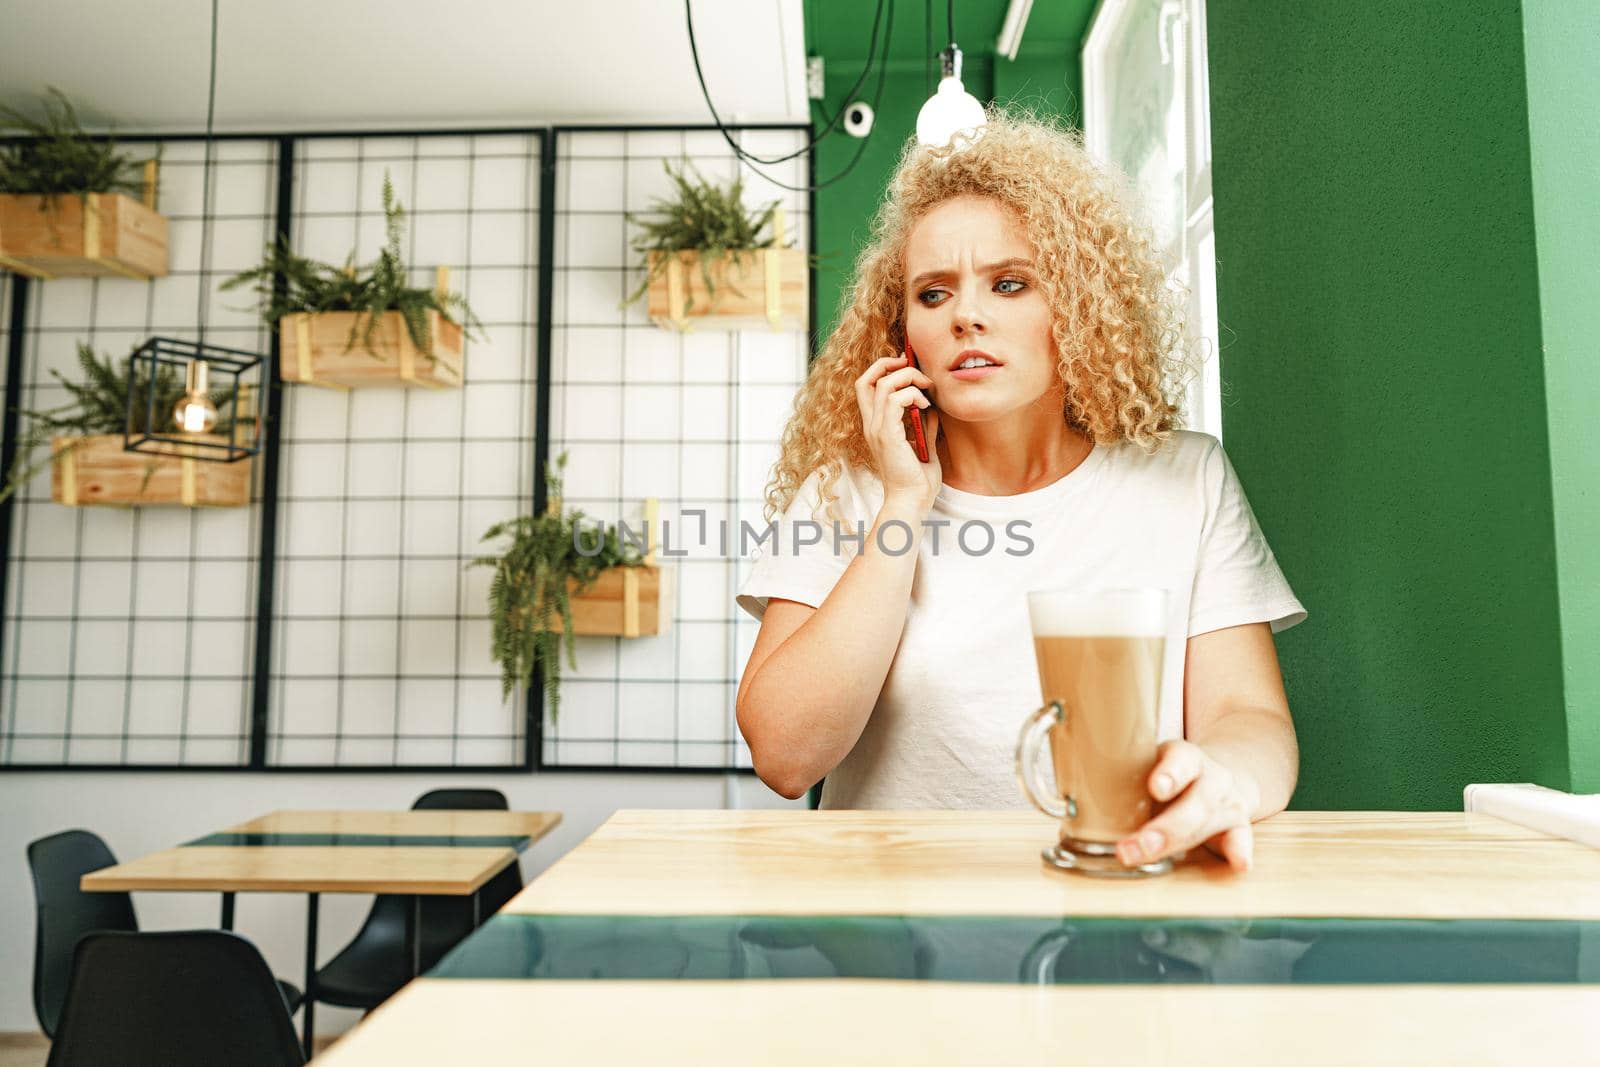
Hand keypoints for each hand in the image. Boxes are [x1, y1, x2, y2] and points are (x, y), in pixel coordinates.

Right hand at [854, 352, 941, 510]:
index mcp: (875, 426)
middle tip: (916, 369)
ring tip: (926, 390)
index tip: (907, 367)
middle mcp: (871, 425)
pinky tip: (925, 407)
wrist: (912, 502)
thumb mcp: (924, 445)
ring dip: (909, 378)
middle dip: (890, 364)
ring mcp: (877, 429)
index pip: (865, 386)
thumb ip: (925, 425)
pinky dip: (913, 395)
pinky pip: (895, 400)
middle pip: (866, 378)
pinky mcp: (887, 435)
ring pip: (884, 383)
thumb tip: (932, 408)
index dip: (882, 369)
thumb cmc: (917, 481)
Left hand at [1116, 739, 1259, 872]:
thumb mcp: (1151, 761)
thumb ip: (1123, 773)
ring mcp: (1227, 804)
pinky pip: (1241, 839)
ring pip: (1207, 823)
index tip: (1155, 787)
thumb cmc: (1173, 774)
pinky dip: (1239, 851)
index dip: (1169, 774)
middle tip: (1134, 846)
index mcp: (1186, 758)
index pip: (1181, 761)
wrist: (1223, 773)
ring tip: (1149, 853)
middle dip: (1163, 829)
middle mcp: (1211, 779)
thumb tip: (1070, 793)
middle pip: (1192, 803)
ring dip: (1177, 842)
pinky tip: (1238, 863)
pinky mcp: (1238, 826)